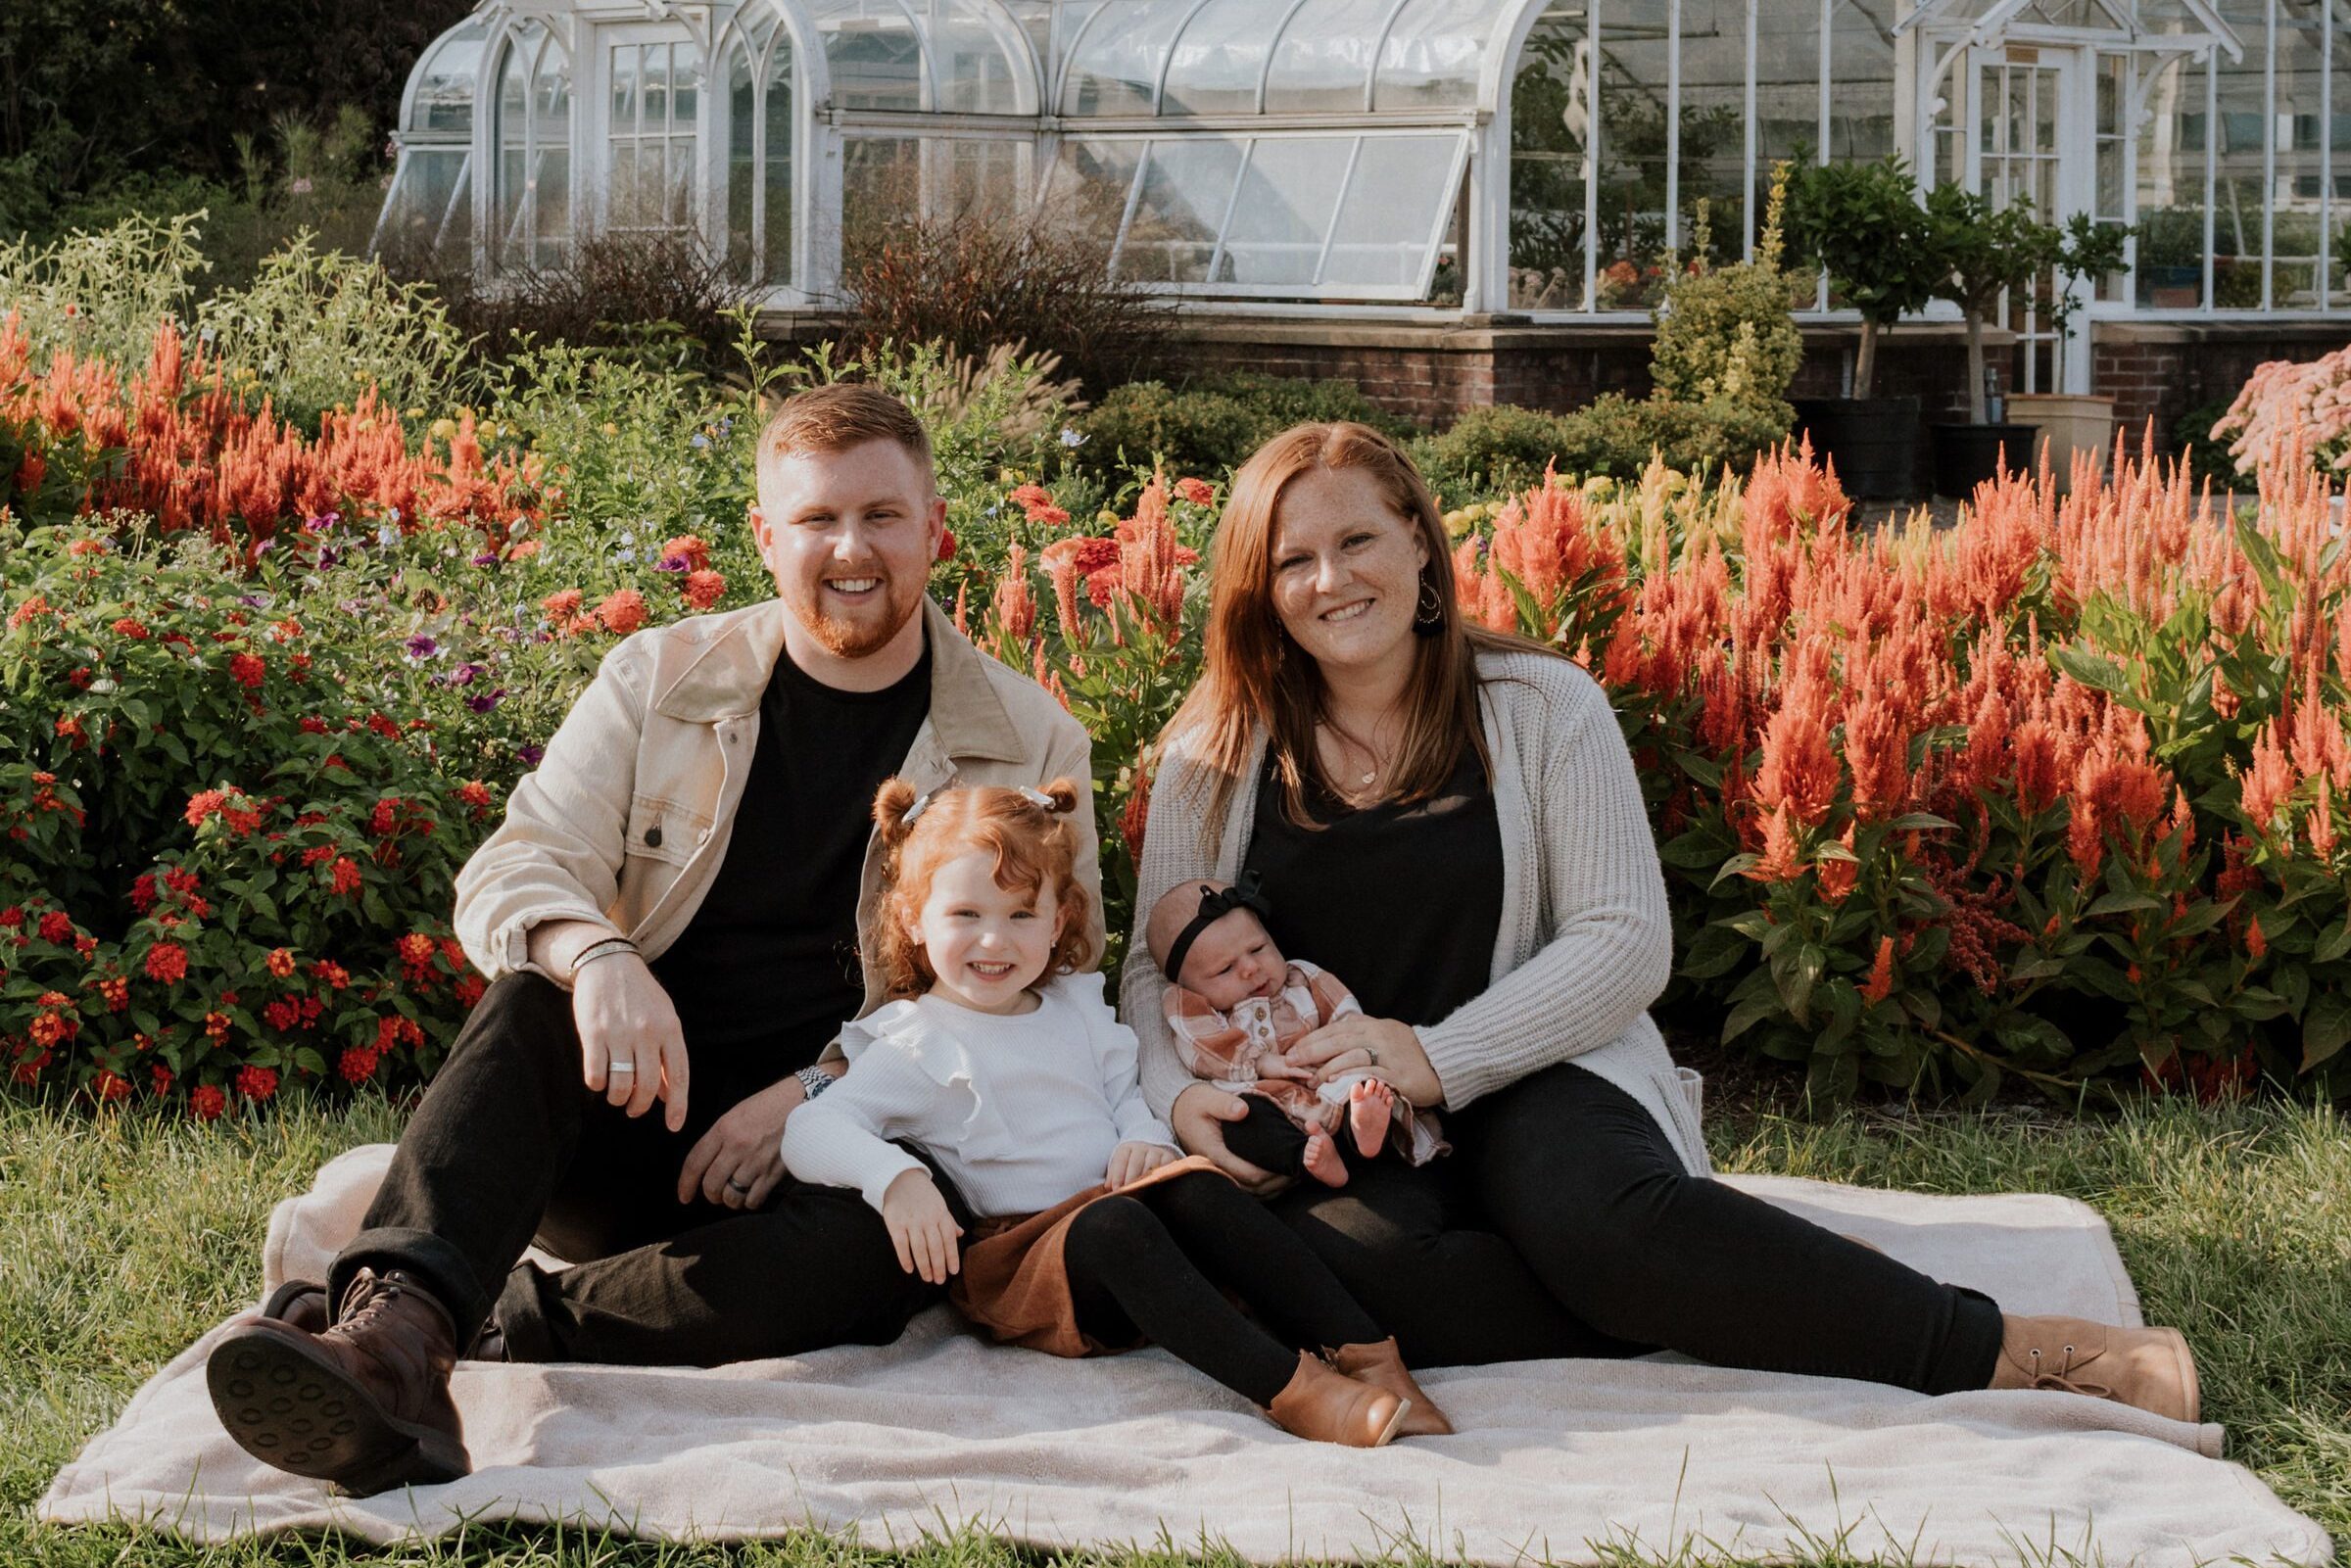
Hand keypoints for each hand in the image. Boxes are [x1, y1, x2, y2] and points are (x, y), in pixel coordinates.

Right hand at [573, 951, 690, 1128]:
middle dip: (640, 1106)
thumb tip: (667, 1096)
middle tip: (634, 1110)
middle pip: (647, 1087)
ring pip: (621, 1085)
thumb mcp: (663, 1019)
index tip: (674, 1126)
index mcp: (670, 1028)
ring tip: (616, 1096)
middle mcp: (647, 1032)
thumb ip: (667, 1056)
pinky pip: (595, 1074)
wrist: (608, 962)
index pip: (678, 1076)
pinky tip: (598, 1080)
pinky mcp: (593, 1033)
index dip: (678, 1105)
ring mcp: (620, 1033)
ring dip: (618, 1099)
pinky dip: (597, 1085)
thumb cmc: (639, 996)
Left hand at [676, 1075, 801, 1209]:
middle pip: (711, 1184)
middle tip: (713, 1193)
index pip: (695, 1162)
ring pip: (731, 1196)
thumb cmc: (768, 1106)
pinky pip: (753, 1199)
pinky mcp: (774, 1172)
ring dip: (729, 1200)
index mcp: (724, 1129)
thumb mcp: (736, 1114)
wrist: (802, 1101)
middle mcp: (738, 1146)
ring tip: (733, 1194)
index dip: (685, 1184)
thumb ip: (719, 1138)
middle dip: (709, 1194)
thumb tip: (706, 1165)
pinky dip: (749, 1201)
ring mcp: (757, 1161)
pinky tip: (751, 1193)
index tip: (684, 1196)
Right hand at [880, 1168, 961, 1283]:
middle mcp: (927, 1219)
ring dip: (924, 1266)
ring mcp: (911, 1221)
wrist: (899, 1177)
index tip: (953, 1272)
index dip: (952, 1257)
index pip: (949, 1240)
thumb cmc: (923, 1193)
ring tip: (927, 1278)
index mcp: (941, 1214)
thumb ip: (949, 1220)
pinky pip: (901, 1245)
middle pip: (935, 1247)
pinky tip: (909, 1269)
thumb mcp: (940, 1203)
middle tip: (939, 1281)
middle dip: (938, 1266)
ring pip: (920, 1249)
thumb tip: (961, 1234)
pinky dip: (906, 1258)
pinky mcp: (895, 1223)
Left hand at [1107, 1141, 1178, 1188]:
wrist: (1151, 1154)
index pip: (1121, 1160)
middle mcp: (1141, 1147)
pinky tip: (1156, 1185)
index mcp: (1126, 1148)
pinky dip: (1161, 1176)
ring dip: (1145, 1179)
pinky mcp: (1168, 1157)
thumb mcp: (1121, 1167)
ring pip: (1151, 1165)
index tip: (1115, 1188)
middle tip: (1127, 1191)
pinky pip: (1166, 1166)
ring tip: (1140, 1191)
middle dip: (1130, 1178)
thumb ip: (1114, 1176)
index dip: (1117, 1175)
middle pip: (1135, 1162)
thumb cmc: (1131, 1165)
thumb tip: (1109, 1187)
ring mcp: (1156, 1151)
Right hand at [1170, 1083, 1287, 1196]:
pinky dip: (1264, 1185)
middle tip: (1300, 1171)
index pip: (1248, 1173)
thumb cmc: (1194, 1103)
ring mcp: (1219, 1171)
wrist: (1177, 1110)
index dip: (1272, 1174)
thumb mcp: (1207, 1098)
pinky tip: (1278, 1176)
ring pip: (1251, 1191)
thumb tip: (1243, 1111)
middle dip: (1278, 1183)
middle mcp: (1216, 1168)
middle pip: (1253, 1188)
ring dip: (1273, 1187)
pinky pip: (1246, 1186)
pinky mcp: (1223, 1170)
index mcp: (1214, 1153)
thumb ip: (1224, 1104)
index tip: (1291, 1164)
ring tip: (1294, 1176)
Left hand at [1292, 1014, 1442, 1107]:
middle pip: (1338, 1041)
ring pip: (1350, 1056)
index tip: (1294, 1049)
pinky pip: (1368, 1074)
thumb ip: (1362, 1032)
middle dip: (1311, 1051)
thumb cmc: (1412, 1051)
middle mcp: (1379, 1037)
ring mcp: (1389, 1056)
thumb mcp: (1386, 1033)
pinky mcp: (1397, 1076)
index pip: (1336, 1029)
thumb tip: (1333, 1034)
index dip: (1312, 1039)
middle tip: (1291, 1062)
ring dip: (1326, 1068)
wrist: (1445, 1062)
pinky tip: (1334, 1083)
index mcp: (1373, 1026)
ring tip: (1311, 1079)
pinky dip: (1349, 1078)